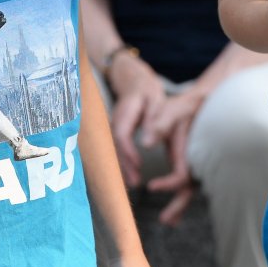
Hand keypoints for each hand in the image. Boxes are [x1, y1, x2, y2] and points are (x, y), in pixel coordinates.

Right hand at [106, 54, 167, 185]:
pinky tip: (128, 176)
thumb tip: (148, 144)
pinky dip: (122, 162)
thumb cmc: (147, 91)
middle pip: (115, 146)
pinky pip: (116, 148)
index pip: (122, 134)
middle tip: (135, 183)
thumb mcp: (155, 100)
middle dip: (124, 165)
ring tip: (133, 184)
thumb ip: (153, 119)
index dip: (128, 151)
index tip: (138, 166)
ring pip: (114, 149)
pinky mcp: (114, 132)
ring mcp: (112, 126)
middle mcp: (114, 120)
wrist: (132, 82)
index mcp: (125, 111)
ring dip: (122, 167)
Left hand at [140, 86, 205, 225]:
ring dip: (180, 206)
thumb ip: (159, 124)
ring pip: (191, 190)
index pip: (182, 176)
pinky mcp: (194, 165)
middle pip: (190, 190)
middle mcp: (197, 161)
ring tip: (168, 221)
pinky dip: (182, 198)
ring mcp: (198, 164)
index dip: (168, 184)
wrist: (206, 102)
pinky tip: (174, 211)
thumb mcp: (172, 110)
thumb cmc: (186, 105)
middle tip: (165, 220)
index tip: (150, 187)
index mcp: (191, 150)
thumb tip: (145, 142)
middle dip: (178, 206)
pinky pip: (190, 186)